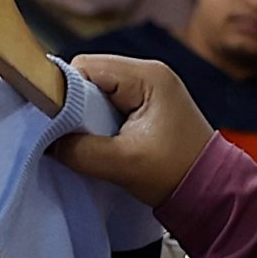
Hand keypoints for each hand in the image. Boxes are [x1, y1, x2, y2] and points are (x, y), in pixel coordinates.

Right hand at [50, 55, 216, 202]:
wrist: (209, 190)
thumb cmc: (176, 173)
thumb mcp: (123, 164)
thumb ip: (80, 150)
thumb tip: (47, 142)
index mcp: (148, 76)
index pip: (86, 67)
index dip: (64, 91)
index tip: (52, 120)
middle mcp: (149, 72)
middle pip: (90, 75)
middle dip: (74, 104)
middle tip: (71, 134)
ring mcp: (149, 86)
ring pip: (97, 89)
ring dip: (86, 114)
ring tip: (88, 139)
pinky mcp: (146, 102)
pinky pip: (109, 101)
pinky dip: (98, 119)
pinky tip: (99, 139)